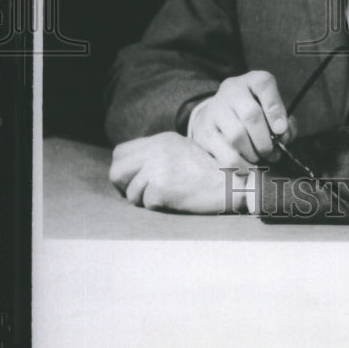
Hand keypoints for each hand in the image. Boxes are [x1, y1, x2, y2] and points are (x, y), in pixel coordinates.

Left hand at [109, 132, 242, 212]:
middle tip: (140, 195)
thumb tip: (131, 172)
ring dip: (145, 200)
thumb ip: (156, 155)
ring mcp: (158, 167)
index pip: (120, 152)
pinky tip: (178, 200)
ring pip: (131, 193)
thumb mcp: (181, 152)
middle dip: (124, 187)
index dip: (123, 169)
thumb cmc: (209, 173)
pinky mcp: (161, 187)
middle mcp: (156, 150)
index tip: (133, 181)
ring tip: (169, 196)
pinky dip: (159, 207)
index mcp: (161, 139)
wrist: (232, 183)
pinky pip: (147, 204)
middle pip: (116, 171)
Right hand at [188, 70, 296, 167]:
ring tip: (258, 159)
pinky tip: (246, 167)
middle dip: (266, 140)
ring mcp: (215, 110)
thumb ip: (284, 121)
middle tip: (272, 153)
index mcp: (252, 81)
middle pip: (251, 115)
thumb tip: (285, 136)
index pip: (264, 85)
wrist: (215, 113)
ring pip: (236, 136)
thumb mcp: (269, 108)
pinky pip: (224, 154)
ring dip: (253, 154)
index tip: (281, 131)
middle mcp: (231, 91)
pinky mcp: (204, 132)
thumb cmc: (251, 113)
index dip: (275, 110)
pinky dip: (239, 165)